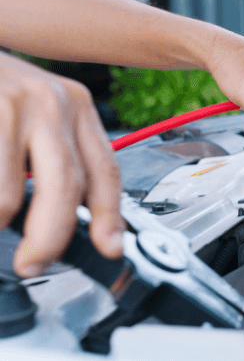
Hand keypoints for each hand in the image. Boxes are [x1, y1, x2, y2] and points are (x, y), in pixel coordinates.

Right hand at [0, 54, 123, 276]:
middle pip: (69, 189)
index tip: (111, 249)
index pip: (106, 170)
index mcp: (77, 107)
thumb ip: (54, 158)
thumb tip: (71, 216)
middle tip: (35, 262)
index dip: (111, 216)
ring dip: (4, 221)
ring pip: (18, 194)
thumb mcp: (34, 116)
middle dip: (53, 237)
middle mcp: (54, 101)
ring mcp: (16, 102)